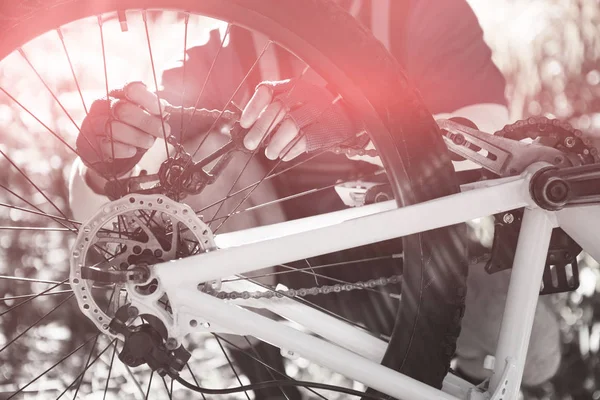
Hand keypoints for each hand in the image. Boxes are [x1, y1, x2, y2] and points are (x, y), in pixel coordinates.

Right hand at [77, 82, 235, 182]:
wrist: (107, 158)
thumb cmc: (133, 134)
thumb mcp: (148, 121)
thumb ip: (161, 113)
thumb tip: (192, 104)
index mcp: (120, 95)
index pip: (132, 88)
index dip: (149, 99)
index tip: (164, 111)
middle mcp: (104, 105)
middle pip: (125, 109)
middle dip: (148, 122)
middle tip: (162, 132)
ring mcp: (92, 123)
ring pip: (115, 127)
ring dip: (136, 137)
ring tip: (146, 143)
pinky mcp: (86, 143)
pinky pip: (106, 145)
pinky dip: (122, 149)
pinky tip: (130, 151)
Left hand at [240, 79, 361, 161]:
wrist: (349, 113)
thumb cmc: (314, 108)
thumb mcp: (295, 98)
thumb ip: (273, 106)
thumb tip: (248, 125)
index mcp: (293, 85)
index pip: (267, 91)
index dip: (253, 108)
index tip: (244, 124)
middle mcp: (305, 95)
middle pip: (277, 110)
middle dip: (260, 129)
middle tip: (249, 144)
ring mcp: (318, 111)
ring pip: (290, 126)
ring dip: (275, 142)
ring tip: (268, 152)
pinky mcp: (326, 129)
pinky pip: (304, 141)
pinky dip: (290, 150)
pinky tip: (284, 155)